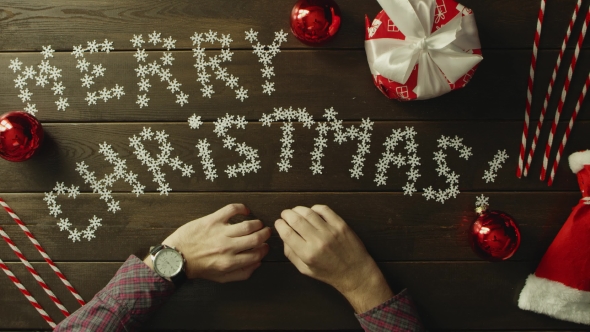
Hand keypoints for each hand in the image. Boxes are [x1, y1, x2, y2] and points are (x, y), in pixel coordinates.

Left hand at [145, 204, 270, 282]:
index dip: (264, 250)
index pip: (256, 254)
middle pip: (255, 238)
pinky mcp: (212, 220)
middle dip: (265, 235)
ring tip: (258, 224)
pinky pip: (231, 210)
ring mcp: (220, 232)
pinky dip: (241, 208)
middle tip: (266, 232)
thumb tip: (257, 263)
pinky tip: (245, 210)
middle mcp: (227, 247)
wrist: (176, 258)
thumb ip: (241, 273)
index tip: (265, 246)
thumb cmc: (198, 268)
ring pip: (247, 225)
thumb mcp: (221, 278)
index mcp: (230, 262)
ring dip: (257, 224)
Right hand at [275, 205, 392, 312]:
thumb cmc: (329, 273)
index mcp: (307, 254)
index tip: (279, 223)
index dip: (279, 225)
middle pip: (295, 219)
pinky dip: (315, 208)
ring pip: (308, 212)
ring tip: (296, 211)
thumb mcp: (305, 270)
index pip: (286, 233)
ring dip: (298, 209)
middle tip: (285, 215)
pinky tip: (312, 211)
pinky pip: (324, 210)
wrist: (355, 272)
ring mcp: (330, 231)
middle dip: (286, 214)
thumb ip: (291, 253)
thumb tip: (284, 236)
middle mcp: (318, 241)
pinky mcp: (341, 225)